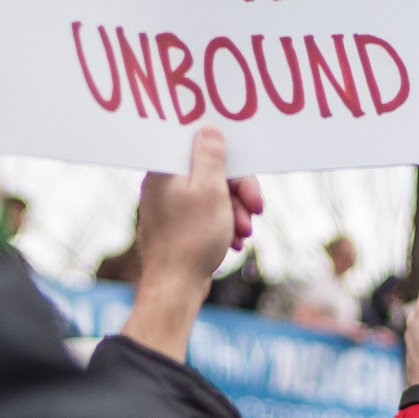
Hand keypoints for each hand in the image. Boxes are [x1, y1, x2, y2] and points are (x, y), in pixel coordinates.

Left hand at [117, 126, 260, 360]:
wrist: (175, 288)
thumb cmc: (191, 238)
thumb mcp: (210, 190)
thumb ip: (211, 156)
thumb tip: (209, 129)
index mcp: (165, 169)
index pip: (201, 148)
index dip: (230, 162)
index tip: (246, 178)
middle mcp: (162, 185)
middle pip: (210, 173)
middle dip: (238, 193)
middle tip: (256, 209)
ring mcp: (168, 207)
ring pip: (211, 196)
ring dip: (234, 212)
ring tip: (244, 233)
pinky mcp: (176, 227)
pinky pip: (205, 215)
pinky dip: (223, 225)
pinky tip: (234, 242)